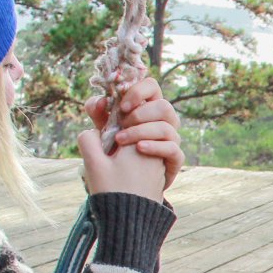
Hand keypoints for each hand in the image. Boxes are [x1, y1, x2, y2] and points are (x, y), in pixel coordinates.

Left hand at [82, 77, 182, 200]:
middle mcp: (164, 122)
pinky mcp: (174, 159)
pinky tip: (139, 149)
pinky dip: (154, 147)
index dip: (139, 91)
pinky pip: (172, 149)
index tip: (122, 105)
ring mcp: (171, 140)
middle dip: (141, 114)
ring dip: (142, 131)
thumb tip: (100, 101)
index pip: (152, 86)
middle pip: (164, 106)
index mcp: (148, 108)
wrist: (125, 185)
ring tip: (121, 141)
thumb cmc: (116, 152)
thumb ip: (98, 112)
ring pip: (167, 127)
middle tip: (122, 125)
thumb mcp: (102, 130)